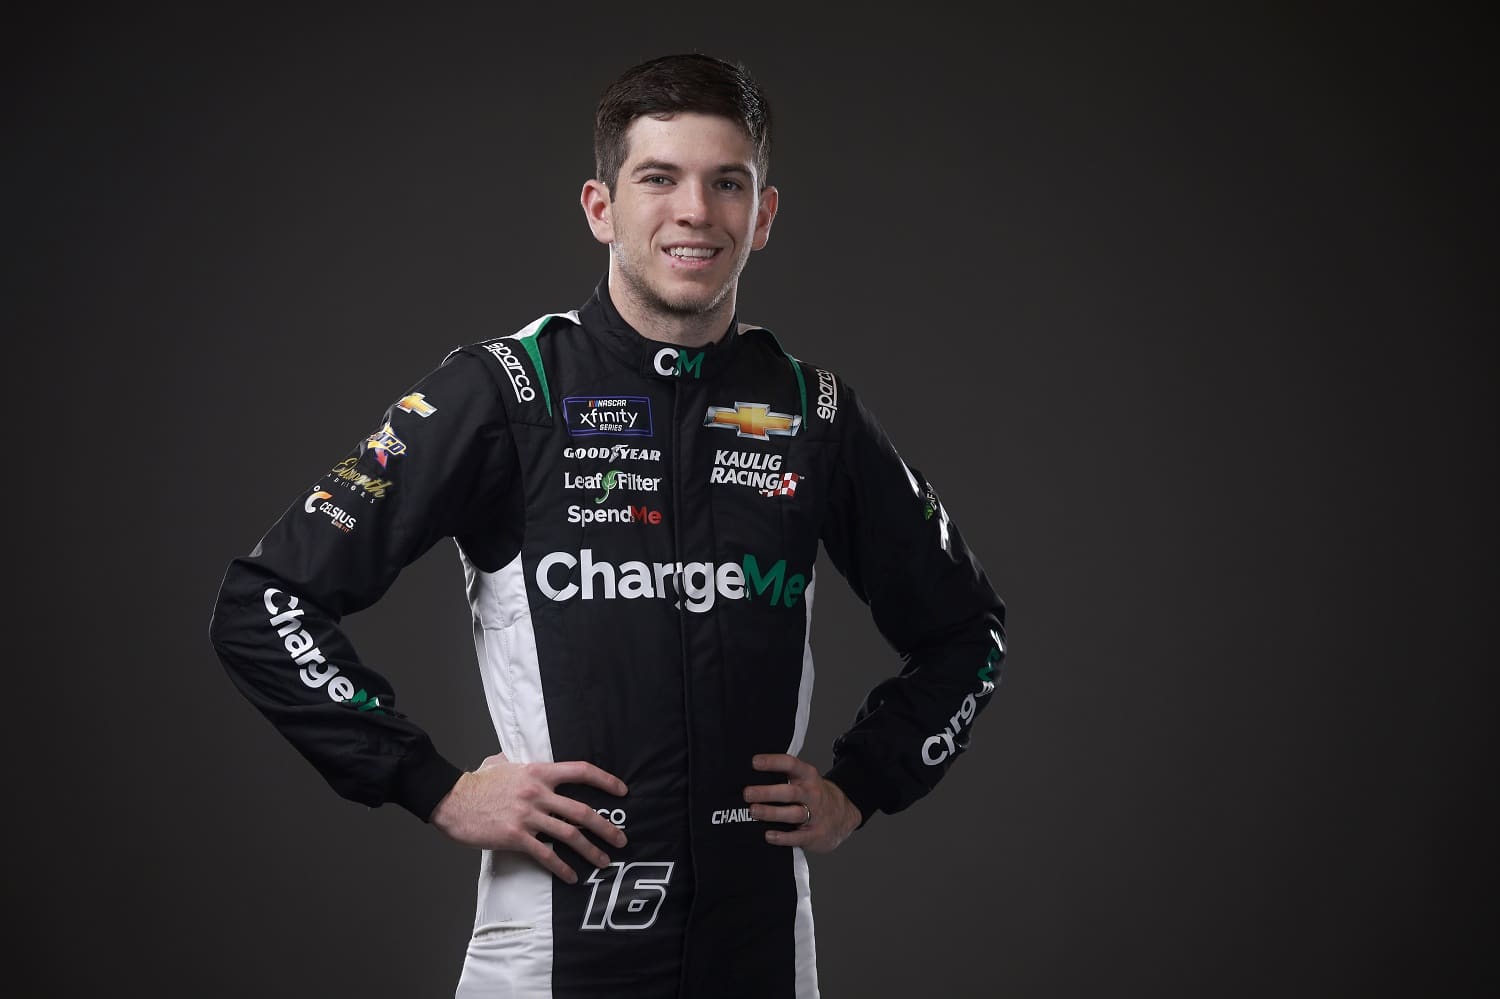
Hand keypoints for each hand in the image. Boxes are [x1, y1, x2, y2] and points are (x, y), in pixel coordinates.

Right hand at [430, 751, 628, 883]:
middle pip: (582, 810)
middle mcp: (538, 793)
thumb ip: (519, 761)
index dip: (606, 780)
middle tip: (621, 839)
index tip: (622, 791)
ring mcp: (528, 816)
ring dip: (591, 850)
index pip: (581, 771)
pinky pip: (546, 855)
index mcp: (538, 772)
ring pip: (569, 835)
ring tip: (604, 861)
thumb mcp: (501, 762)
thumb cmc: (476, 782)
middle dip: (606, 827)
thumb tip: (522, 758)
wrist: (451, 799)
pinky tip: (572, 877)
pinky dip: (562, 868)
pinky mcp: (516, 837)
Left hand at [743, 753, 861, 853]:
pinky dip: (783, 837)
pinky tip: (768, 835)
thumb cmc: (813, 795)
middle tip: (747, 793)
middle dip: (767, 792)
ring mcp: (815, 815)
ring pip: (794, 813)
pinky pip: (798, 837)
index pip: (791, 764)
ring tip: (753, 811)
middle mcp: (812, 794)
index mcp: (808, 776)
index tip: (754, 762)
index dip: (773, 762)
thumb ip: (784, 775)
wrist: (844, 815)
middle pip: (790, 792)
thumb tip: (749, 773)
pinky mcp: (815, 834)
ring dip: (772, 813)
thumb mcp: (805, 779)